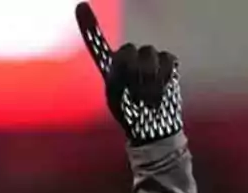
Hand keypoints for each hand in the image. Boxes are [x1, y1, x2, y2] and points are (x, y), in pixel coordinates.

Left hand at [76, 2, 183, 144]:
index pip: (97, 44)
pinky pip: (167, 59)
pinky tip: (160, 91)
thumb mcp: (116, 98)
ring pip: (148, 53)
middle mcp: (127, 59)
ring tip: (146, 97)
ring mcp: (147, 59)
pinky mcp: (167, 62)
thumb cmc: (130, 114)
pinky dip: (164, 76)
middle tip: (134, 91)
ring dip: (148, 77)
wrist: (152, 125)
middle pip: (128, 49)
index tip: (79, 5)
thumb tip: (125, 57)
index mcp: (109, 68)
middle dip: (132, 70)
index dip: (89, 25)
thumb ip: (117, 75)